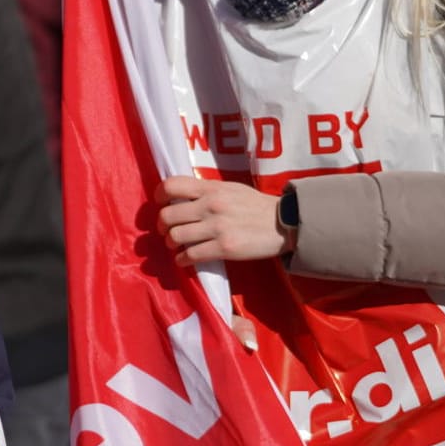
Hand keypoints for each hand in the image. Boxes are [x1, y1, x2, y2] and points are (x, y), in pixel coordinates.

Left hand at [154, 176, 294, 265]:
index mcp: (211, 188)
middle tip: (166, 231)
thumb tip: (179, 196)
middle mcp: (211, 206)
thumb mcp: (230, 188)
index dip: (159, 196)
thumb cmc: (255, 205)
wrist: (285, 223)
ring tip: (176, 245)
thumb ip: (205, 190)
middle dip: (162, 226)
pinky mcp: (224, 248)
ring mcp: (217, 228)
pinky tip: (184, 259)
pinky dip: (182, 260)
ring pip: (175, 237)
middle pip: (167, 216)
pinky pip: (190, 255)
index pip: (171, 186)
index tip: (160, 204)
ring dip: (171, 243)